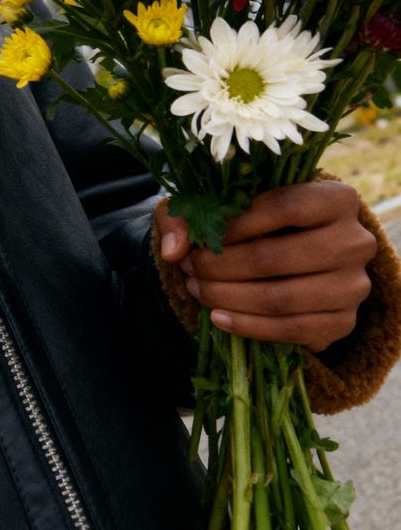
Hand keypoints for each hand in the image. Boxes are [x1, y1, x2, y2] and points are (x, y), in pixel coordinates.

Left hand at [153, 179, 376, 353]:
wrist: (298, 257)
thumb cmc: (260, 222)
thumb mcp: (224, 205)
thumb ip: (190, 215)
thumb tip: (174, 250)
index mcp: (337, 198)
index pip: (283, 207)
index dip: (235, 224)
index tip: (202, 236)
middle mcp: (355, 241)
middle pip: (275, 257)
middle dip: (220, 266)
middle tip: (189, 268)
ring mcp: (354, 286)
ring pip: (280, 298)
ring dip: (228, 297)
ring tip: (197, 289)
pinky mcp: (344, 322)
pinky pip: (291, 330)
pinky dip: (248, 326)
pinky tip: (218, 318)